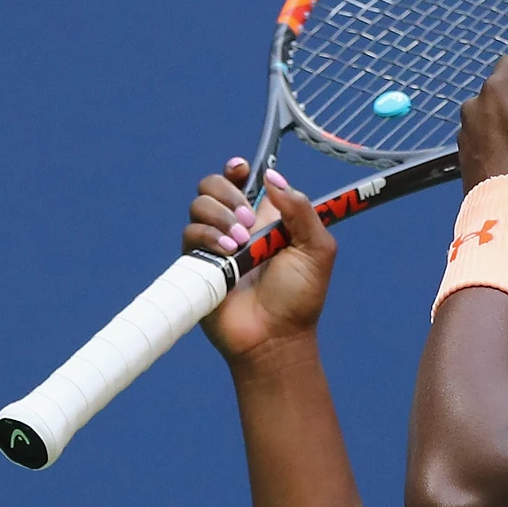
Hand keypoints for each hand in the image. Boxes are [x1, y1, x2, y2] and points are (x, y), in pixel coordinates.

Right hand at [182, 158, 337, 361]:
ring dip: (220, 216)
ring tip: (241, 243)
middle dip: (228, 193)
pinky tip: (228, 253)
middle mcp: (237, 226)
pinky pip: (190, 233)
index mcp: (266, 217)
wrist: (275, 337)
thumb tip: (272, 178)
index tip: (241, 169)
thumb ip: (300, 209)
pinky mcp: (197, 263)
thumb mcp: (316, 249)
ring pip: (199, 205)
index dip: (237, 169)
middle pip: (213, 185)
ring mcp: (215, 243)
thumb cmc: (300, 297)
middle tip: (249, 221)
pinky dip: (208, 236)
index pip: (243, 180)